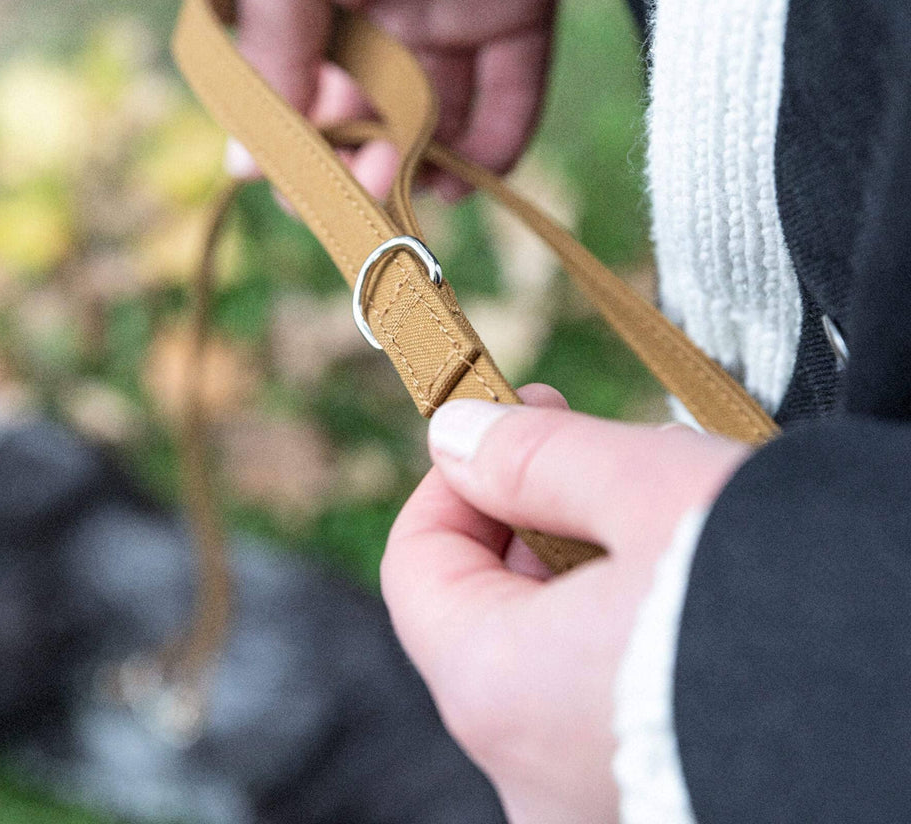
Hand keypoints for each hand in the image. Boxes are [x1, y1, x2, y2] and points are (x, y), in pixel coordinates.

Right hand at [234, 0, 567, 198]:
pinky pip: (513, 95)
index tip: (308, 195)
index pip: (311, 105)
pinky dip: (496, 144)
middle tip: (367, 188)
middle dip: (368, 167)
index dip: (309, 157)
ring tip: (412, 184)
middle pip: (378, 121)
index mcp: (320, 9)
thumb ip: (270, 53)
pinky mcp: (517, 14)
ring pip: (444, 120)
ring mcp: (454, 20)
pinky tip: (466, 177)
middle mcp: (386, 22)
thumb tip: (246, 164)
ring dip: (428, 167)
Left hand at [380, 386, 749, 822]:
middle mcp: (527, 774)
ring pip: (547, 663)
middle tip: (592, 453)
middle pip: (482, 614)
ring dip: (581, 576)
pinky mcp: (653, 812)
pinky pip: (605, 711)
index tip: (517, 415)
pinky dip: (624, 642)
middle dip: (524, 518)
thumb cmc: (783, 597)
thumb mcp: (648, 488)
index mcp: (497, 689)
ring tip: (662, 524)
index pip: (416, 566)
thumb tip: (454, 436)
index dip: (456, 474)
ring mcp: (589, 807)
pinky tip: (693, 599)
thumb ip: (532, 459)